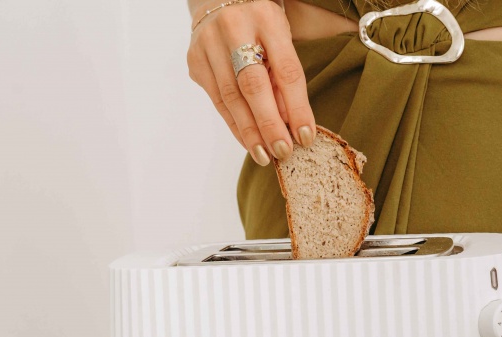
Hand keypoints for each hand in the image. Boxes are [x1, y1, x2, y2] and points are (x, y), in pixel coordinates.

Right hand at [187, 0, 315, 165]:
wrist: (218, 2)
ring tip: (265, 155)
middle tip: (283, 152)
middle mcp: (234, 28)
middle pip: (253, 85)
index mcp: (266, 19)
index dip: (297, 107)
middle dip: (269, 124)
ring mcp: (209, 44)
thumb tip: (292, 124)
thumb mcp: (281, 40)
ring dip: (250, 132)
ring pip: (230, 97)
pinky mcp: (195, 60)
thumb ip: (285, 78)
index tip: (305, 136)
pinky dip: (234, 125)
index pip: (286, 70)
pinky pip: (217, 100)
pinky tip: (248, 142)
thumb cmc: (259, 26)